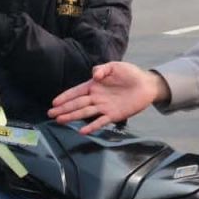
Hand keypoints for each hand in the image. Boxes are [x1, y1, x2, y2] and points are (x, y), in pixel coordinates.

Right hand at [48, 62, 169, 133]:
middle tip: (51, 114)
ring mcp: (104, 107)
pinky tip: (82, 131)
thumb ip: (103, 69)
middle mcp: (96, 97)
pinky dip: (91, 126)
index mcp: (94, 85)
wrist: (146, 85)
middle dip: (64, 108)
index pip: (76, 92)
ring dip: (72, 116)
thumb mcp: (115, 66)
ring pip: (85, 113)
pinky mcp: (114, 115)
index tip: (54, 102)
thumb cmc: (130, 73)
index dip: (65, 96)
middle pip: (77, 104)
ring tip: (60, 120)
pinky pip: (100, 121)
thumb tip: (94, 75)